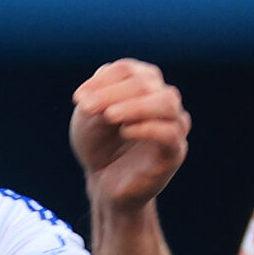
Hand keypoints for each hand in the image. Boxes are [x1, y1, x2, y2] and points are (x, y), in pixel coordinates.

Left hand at [70, 59, 189, 209]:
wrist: (105, 184)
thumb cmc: (98, 146)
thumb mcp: (88, 118)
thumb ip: (99, 100)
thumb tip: (110, 95)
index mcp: (144, 85)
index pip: (128, 70)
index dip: (102, 81)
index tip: (78, 100)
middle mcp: (163, 100)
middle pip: (148, 81)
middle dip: (114, 93)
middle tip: (87, 108)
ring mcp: (174, 124)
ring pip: (167, 102)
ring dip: (135, 106)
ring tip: (109, 116)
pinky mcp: (175, 151)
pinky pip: (171, 132)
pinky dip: (147, 128)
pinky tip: (125, 131)